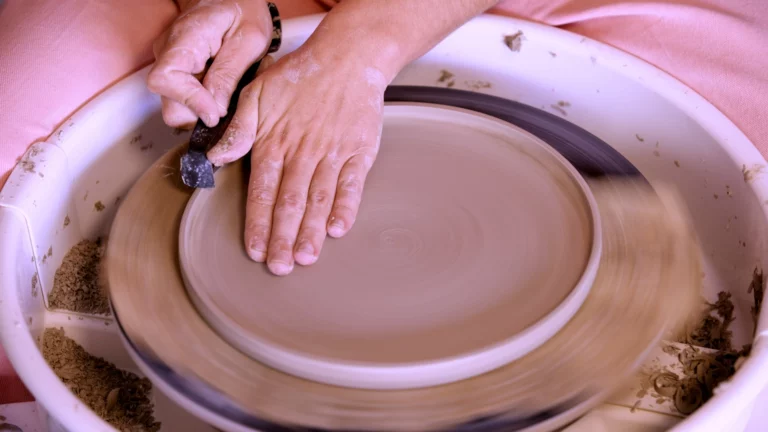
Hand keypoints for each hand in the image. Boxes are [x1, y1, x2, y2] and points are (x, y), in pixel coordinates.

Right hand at [147, 0, 272, 128]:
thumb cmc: (244, 11)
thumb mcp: (250, 38)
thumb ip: (230, 73)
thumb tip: (214, 110)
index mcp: (185, 38)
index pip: (165, 79)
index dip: (189, 102)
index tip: (215, 113)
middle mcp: (167, 52)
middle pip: (170, 103)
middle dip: (200, 113)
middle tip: (230, 105)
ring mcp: (169, 64)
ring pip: (177, 108)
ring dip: (203, 111)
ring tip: (229, 94)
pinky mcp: (177, 75)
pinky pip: (185, 103)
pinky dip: (204, 106)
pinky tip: (221, 92)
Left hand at [206, 45, 387, 274]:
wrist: (347, 58)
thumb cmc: (300, 75)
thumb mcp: (257, 93)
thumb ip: (239, 129)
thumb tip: (217, 156)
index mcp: (274, 142)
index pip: (262, 191)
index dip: (257, 223)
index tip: (254, 249)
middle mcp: (302, 153)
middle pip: (290, 203)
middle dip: (282, 239)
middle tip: (279, 268)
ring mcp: (333, 154)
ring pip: (319, 198)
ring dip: (311, 231)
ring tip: (305, 258)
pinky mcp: (359, 152)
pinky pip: (352, 184)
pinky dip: (346, 206)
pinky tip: (339, 229)